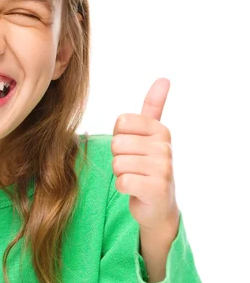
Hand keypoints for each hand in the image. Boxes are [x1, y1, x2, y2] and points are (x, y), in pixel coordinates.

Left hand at [111, 78, 178, 233]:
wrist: (158, 204)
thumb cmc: (147, 165)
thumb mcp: (151, 135)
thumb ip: (154, 107)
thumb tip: (164, 78)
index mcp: (160, 130)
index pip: (121, 123)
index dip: (119, 138)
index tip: (132, 148)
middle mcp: (165, 147)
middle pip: (117, 143)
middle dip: (118, 157)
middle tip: (133, 166)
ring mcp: (163, 168)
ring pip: (117, 163)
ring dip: (120, 173)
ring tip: (135, 177)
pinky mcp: (157, 188)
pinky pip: (122, 181)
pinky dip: (123, 187)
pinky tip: (135, 189)